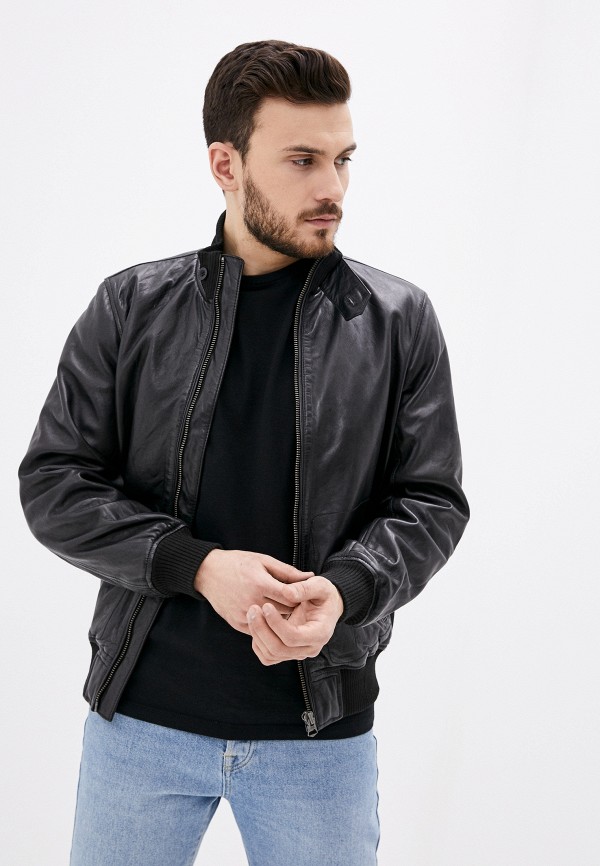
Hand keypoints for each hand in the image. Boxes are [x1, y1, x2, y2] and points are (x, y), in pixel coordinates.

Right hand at [194, 549, 312, 634]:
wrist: (207, 573)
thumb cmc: (238, 563)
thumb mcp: (263, 560)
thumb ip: (287, 571)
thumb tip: (310, 576)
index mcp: (260, 584)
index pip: (290, 597)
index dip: (299, 596)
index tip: (302, 593)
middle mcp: (252, 601)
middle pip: (284, 611)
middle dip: (293, 607)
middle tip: (298, 602)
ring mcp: (243, 614)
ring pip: (273, 623)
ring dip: (281, 617)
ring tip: (285, 607)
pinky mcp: (237, 623)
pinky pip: (260, 629)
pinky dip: (268, 623)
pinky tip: (271, 615)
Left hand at [247, 575, 344, 664]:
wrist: (325, 606)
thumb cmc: (323, 594)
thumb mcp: (319, 585)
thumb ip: (305, 588)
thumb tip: (286, 592)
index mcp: (320, 633)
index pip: (293, 637)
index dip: (276, 623)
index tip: (266, 605)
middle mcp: (310, 648)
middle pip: (279, 649)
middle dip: (262, 629)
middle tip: (253, 609)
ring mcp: (298, 653)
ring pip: (271, 655)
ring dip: (257, 635)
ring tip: (252, 613)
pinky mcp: (288, 653)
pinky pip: (268, 656)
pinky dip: (258, 642)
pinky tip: (256, 624)